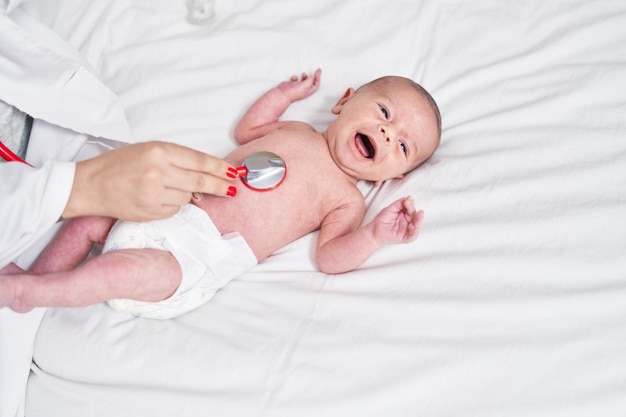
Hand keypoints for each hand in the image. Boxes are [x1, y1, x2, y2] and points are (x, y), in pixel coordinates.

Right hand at [64, 141, 237, 220]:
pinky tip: (156, 198)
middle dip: (219, 186)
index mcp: (158, 151)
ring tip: (164, 187)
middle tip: (231, 189)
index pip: (199, 161)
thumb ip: (177, 159)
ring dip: (186, 194)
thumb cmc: (118, 165)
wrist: (89, 185)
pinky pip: (174, 209)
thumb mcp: (148, 150)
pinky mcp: (151, 212)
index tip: (233, 172)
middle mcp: (158, 172)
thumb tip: (206, 172)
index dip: (219, 168)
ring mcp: (155, 194)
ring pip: (187, 197)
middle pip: (200, 181)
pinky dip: (172, 204)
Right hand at [277, 68, 321, 101]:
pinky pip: (295, 79)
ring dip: (304, 76)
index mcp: (308, 91)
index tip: (318, 71)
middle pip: (311, 82)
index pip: (316, 84)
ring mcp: (298, 87)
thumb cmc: (294, 92)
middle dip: (313, 77)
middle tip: (314, 71)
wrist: (283, 94)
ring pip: (304, 81)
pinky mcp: (292, 85)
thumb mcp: (305, 85)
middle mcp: (304, 89)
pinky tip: (293, 78)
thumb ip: (310, 80)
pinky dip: (295, 77)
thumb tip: (313, 76)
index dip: (318, 78)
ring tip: (303, 74)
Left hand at [371, 196, 423, 244]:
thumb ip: (399, 203)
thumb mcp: (390, 209)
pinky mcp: (405, 238)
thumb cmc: (381, 220)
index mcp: (404, 215)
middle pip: (414, 216)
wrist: (373, 230)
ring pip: (416, 226)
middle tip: (408, 203)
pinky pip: (412, 236)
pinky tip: (413, 225)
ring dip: (419, 220)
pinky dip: (415, 231)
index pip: (410, 209)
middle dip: (412, 209)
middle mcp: (407, 222)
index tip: (408, 199)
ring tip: (419, 213)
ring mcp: (406, 230)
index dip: (410, 204)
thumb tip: (408, 198)